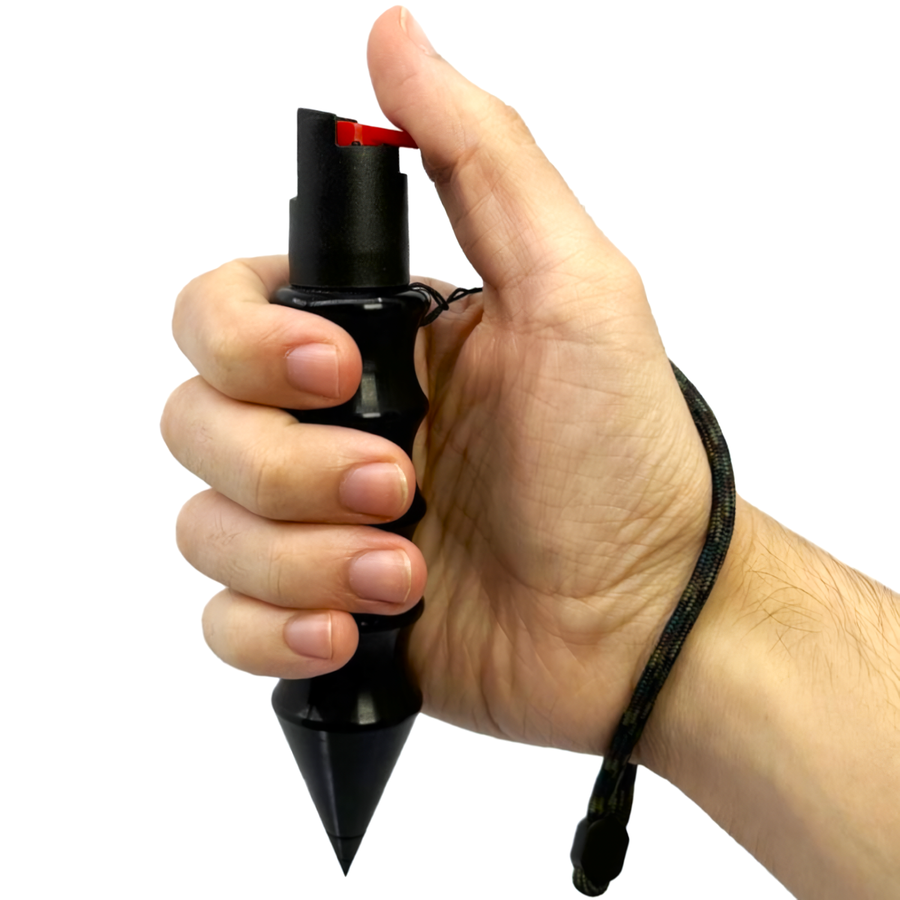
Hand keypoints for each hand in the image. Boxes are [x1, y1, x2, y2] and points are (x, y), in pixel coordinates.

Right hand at [161, 7, 710, 754]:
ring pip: (206, 526)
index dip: (248, 345)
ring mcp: (322, 526)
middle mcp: (333, 428)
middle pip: (197, 422)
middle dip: (287, 467)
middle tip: (398, 482)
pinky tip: (354, 625)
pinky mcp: (323, 611)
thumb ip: (482, 160)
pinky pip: (228, 619)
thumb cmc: (625, 462)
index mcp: (374, 344)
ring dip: (299, 556)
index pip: (220, 313)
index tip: (339, 372)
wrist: (646, 620)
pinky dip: (275, 629)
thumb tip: (396, 42)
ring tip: (403, 570)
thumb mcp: (573, 290)